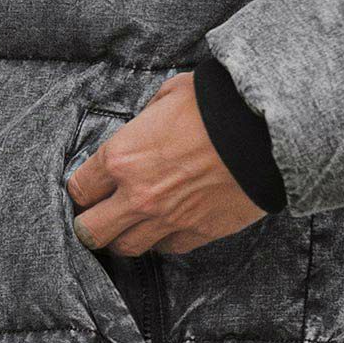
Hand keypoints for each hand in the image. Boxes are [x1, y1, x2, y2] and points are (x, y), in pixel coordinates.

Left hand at [65, 72, 270, 256]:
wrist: (264, 134)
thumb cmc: (216, 106)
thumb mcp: (170, 94)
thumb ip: (146, 116)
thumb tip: (144, 125)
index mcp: (120, 158)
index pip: (79, 189)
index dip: (81, 189)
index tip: (89, 187)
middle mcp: (136, 195)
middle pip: (91, 231)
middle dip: (89, 224)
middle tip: (97, 216)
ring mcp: (166, 220)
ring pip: (126, 248)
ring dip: (123, 237)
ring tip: (129, 225)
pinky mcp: (196, 234)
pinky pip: (166, 249)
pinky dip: (162, 240)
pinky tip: (166, 224)